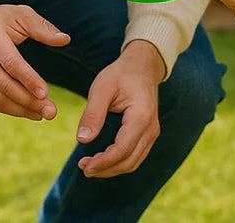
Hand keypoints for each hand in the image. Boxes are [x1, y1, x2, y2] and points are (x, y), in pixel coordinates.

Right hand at [0, 0, 69, 119]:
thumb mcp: (20, 14)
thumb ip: (42, 27)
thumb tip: (65, 39)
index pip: (11, 63)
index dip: (28, 80)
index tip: (46, 93)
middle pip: (6, 85)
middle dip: (29, 101)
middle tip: (52, 111)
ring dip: (22, 110)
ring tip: (43, 114)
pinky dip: (12, 110)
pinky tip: (29, 112)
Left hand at [76, 39, 164, 177]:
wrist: (141, 66)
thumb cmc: (120, 74)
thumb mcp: (102, 87)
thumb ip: (93, 113)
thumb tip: (82, 140)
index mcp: (141, 116)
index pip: (122, 149)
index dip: (103, 162)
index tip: (84, 166)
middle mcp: (151, 128)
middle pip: (129, 161)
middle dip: (106, 169)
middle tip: (84, 168)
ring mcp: (152, 132)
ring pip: (133, 161)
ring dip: (112, 168)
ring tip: (90, 166)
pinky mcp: (148, 134)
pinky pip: (135, 155)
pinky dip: (119, 161)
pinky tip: (102, 159)